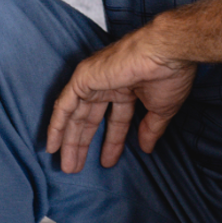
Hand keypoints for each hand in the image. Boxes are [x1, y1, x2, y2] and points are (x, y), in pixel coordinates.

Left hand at [47, 30, 196, 173]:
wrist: (165, 54)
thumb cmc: (169, 75)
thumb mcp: (161, 109)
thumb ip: (150, 128)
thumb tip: (146, 147)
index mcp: (128, 88)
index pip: (116, 119)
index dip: (112, 141)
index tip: (107, 161)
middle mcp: (109, 83)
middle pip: (90, 118)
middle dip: (83, 144)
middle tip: (76, 168)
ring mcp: (95, 80)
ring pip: (75, 114)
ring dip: (69, 140)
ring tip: (67, 166)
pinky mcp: (84, 78)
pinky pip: (65, 105)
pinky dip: (56, 124)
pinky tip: (52, 145)